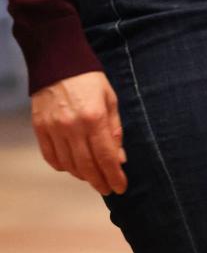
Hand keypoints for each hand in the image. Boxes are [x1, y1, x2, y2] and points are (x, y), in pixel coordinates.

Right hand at [31, 71, 126, 194]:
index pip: (106, 156)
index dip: (114, 175)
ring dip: (82, 175)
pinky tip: (73, 168)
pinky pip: (51, 156)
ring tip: (93, 178)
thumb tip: (120, 158)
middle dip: (100, 181)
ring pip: (68, 164)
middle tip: (107, 189)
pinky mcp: (39, 128)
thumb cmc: (90, 81)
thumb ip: (115, 130)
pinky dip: (63, 166)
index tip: (121, 187)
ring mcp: (53, 129)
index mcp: (94, 118)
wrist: (58, 64)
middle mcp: (72, 127)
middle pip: (87, 165)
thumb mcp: (111, 101)